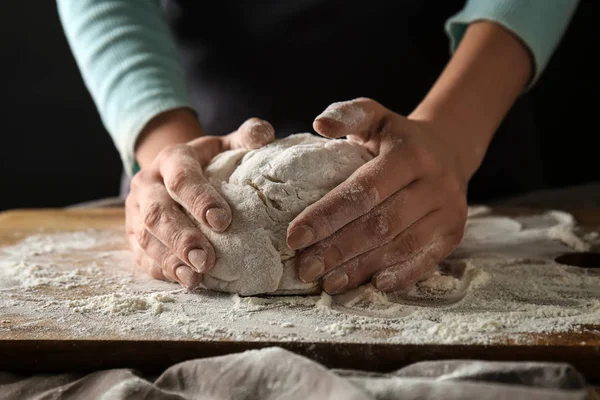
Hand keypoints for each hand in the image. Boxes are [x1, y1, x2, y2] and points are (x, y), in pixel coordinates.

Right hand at [126, 116, 274, 288]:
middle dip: (182, 238)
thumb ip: (245, 137)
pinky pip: (143, 256)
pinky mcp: (134, 235)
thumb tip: (265, 134)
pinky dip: (163, 271)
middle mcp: (148, 184)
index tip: (223, 220)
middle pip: (159, 212)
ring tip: (196, 277)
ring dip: (171, 259)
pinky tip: (185, 282)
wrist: (172, 170)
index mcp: (171, 159)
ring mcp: (136, 212)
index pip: (182, 178)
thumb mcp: (225, 144)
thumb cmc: (208, 162)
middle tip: (206, 259)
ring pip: (147, 237)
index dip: (199, 199)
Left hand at [288, 98, 470, 293]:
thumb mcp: (375, 116)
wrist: (448, 150)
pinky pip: (427, 259)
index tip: (294, 236)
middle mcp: (434, 183)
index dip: (327, 216)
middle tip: (305, 268)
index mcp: (409, 154)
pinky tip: (372, 285)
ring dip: (362, 267)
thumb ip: (347, 114)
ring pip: (401, 246)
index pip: (363, 191)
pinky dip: (400, 275)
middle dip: (338, 249)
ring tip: (328, 282)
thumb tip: (319, 124)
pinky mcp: (454, 232)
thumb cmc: (397, 138)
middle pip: (380, 224)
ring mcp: (449, 210)